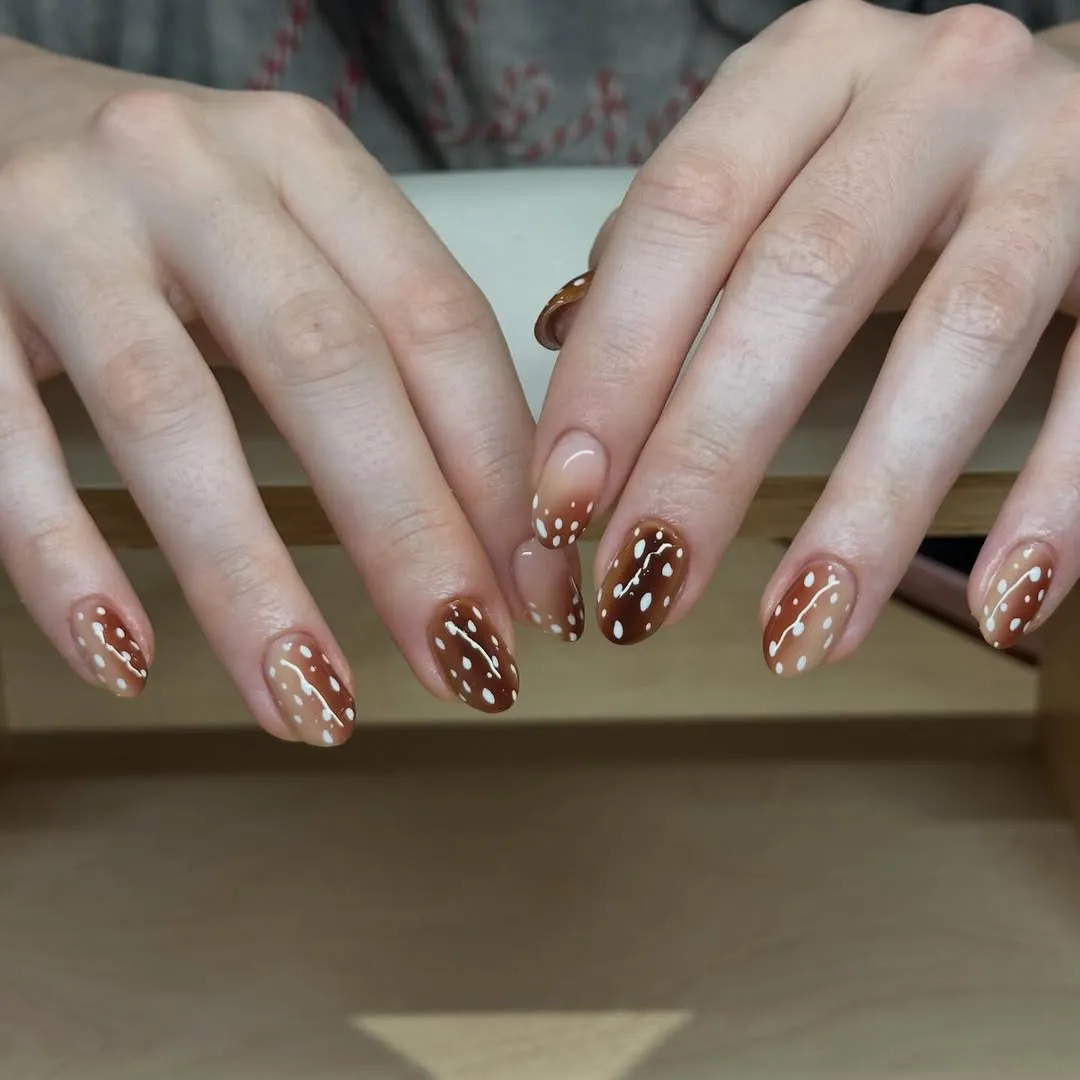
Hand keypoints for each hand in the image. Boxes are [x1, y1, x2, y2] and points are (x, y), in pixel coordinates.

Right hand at [0, 39, 579, 743]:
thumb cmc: (173, 214)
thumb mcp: (295, 244)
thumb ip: (386, 356)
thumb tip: (492, 531)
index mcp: (306, 164)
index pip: (437, 326)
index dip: (501, 474)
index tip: (536, 597)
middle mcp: (191, 175)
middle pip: (328, 367)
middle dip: (409, 538)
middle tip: (465, 668)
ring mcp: (59, 224)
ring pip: (169, 415)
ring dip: (249, 583)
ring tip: (311, 706)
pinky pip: (2, 441)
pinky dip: (65, 561)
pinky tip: (125, 657)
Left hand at [530, 0, 1079, 671]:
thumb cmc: (892, 153)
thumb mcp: (778, 156)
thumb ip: (679, 244)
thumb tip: (561, 343)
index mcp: (807, 71)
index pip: (681, 217)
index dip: (614, 369)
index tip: (563, 505)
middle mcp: (932, 93)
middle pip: (801, 281)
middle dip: (709, 456)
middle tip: (644, 589)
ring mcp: (1057, 157)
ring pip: (958, 339)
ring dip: (870, 508)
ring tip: (798, 634)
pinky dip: (1056, 501)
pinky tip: (998, 605)